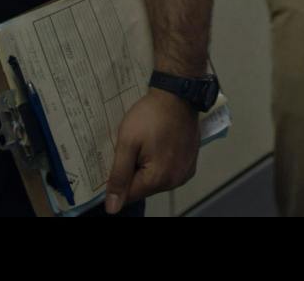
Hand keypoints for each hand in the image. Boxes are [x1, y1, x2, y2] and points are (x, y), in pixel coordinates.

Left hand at [105, 88, 198, 213]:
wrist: (178, 94)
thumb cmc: (150, 115)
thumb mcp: (127, 142)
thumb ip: (119, 177)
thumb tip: (112, 209)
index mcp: (158, 179)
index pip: (128, 195)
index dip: (118, 179)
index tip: (118, 158)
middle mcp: (175, 181)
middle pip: (143, 188)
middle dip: (133, 172)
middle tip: (132, 147)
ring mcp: (185, 173)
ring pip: (156, 181)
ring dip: (147, 167)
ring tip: (146, 144)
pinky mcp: (191, 164)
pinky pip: (169, 172)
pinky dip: (161, 163)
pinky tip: (159, 145)